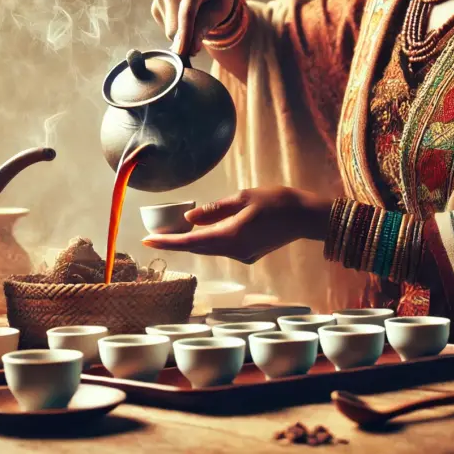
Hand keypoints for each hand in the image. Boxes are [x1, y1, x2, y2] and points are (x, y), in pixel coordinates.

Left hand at [141, 187, 332, 263]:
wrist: (306, 217)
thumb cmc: (277, 202)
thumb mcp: (243, 198)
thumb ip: (214, 210)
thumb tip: (189, 218)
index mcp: (230, 236)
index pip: (190, 241)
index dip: (167, 242)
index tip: (146, 241)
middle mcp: (234, 251)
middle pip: (196, 248)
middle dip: (174, 243)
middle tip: (153, 237)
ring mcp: (242, 255)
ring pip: (208, 249)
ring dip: (190, 242)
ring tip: (171, 233)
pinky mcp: (249, 253)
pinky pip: (222, 248)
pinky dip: (208, 241)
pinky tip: (200, 232)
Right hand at [151, 0, 238, 56]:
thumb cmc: (217, 0)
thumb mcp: (220, 12)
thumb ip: (205, 28)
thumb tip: (191, 49)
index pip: (187, 14)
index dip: (185, 35)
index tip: (183, 53)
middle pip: (175, 28)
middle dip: (187, 39)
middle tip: (200, 36)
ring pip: (169, 31)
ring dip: (182, 34)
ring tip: (193, 21)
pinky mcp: (156, 5)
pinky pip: (164, 29)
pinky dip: (175, 30)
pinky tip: (182, 18)